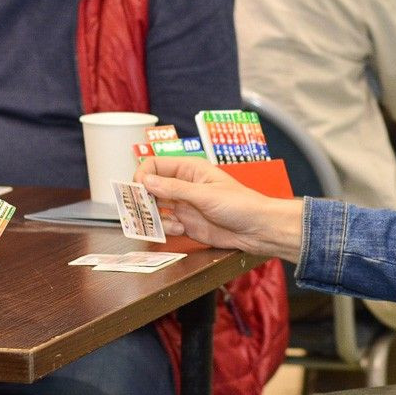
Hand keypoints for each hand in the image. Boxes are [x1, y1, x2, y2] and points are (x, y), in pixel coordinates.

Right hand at [135, 157, 303, 261]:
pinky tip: (180, 230)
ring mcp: (183, 205)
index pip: (154, 165)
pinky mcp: (185, 223)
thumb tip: (147, 181)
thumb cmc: (241, 205)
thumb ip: (174, 189)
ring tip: (173, 223)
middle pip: (150, 187)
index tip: (138, 190)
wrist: (257, 230)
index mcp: (189, 169)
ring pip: (154, 207)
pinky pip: (164, 224)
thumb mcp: (205, 195)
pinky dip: (165, 228)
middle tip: (145, 210)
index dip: (143, 175)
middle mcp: (183, 185)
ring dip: (156, 216)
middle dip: (144, 199)